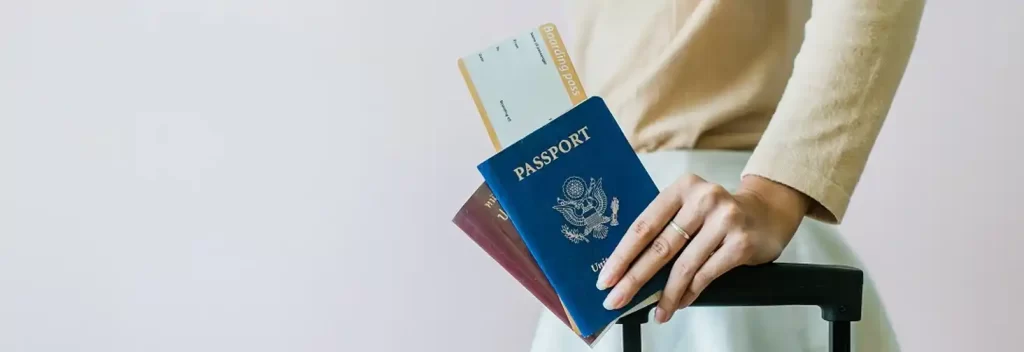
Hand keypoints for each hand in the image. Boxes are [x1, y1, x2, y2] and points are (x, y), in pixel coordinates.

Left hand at [595, 173, 811, 322]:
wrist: (767, 213)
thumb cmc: (716, 215)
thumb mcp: (689, 209)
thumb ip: (664, 229)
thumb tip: (628, 270)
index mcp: (682, 188)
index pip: (644, 225)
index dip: (622, 255)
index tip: (606, 278)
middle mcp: (703, 199)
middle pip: (660, 247)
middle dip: (635, 279)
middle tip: (616, 300)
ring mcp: (725, 220)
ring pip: (684, 266)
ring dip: (667, 295)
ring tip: (656, 312)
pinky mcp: (741, 242)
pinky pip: (707, 274)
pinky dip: (690, 293)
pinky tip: (680, 303)